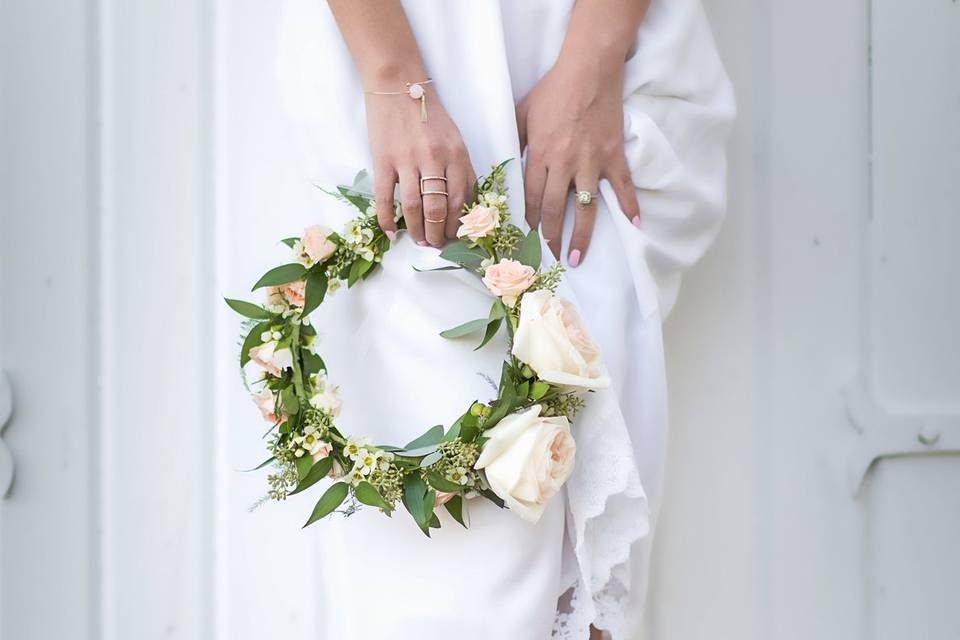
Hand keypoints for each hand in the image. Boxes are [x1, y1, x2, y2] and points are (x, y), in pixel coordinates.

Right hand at [366, 85, 475, 246]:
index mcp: (456, 154)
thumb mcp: (455, 138)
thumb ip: (461, 168)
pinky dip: (387, 218)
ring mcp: (407, 160)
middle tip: (435, 244)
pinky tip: (390, 231)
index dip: (458, 224)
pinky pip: (384, 197)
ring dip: (416, 230)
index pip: (461, 199)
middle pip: (438, 208)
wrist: (398, 83)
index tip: (455, 236)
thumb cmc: (428, 113)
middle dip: (438, 233)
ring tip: (418, 241)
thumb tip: (463, 203)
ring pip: (414, 207)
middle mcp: (434, 159)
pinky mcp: (383, 160)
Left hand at [517, 54, 640, 265]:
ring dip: (582, 236)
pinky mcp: (614, 155)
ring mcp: (592, 161)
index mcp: (541, 154)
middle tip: (550, 257)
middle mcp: (565, 163)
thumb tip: (504, 164)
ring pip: (586, 207)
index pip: (532, 197)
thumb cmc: (552, 90)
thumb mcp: (522, 114)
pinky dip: (630, 206)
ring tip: (577, 257)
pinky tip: (634, 226)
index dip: (530, 221)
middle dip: (551, 237)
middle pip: (555, 209)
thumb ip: (514, 141)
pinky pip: (623, 186)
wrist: (589, 69)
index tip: (528, 238)